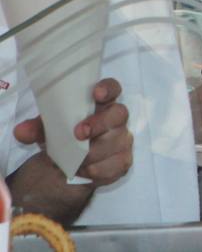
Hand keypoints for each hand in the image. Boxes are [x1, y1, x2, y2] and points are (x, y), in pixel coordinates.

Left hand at [14, 78, 133, 186]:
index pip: (113, 88)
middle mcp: (116, 118)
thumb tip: (22, 131)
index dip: (108, 88)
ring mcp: (123, 139)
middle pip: (119, 114)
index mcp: (101, 102)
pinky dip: (96, 169)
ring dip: (93, 152)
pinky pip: (115, 165)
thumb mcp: (47, 130)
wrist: (67, 164)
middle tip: (79, 133)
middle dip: (99, 123)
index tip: (96, 93)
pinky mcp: (123, 160)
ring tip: (75, 160)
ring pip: (116, 142)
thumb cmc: (63, 136)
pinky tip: (83, 170)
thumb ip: (35, 128)